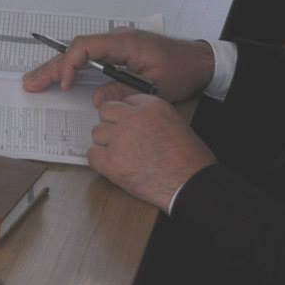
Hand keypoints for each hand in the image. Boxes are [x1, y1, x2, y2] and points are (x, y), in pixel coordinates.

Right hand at [22, 28, 214, 102]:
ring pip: (79, 54)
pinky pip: (89, 58)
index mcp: (124, 43)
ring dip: (58, 68)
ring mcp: (115, 45)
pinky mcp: (117, 53)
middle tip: (29, 83)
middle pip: (76, 51)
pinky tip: (61, 79)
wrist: (200, 61)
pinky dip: (72, 68)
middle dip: (52, 68)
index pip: (85, 47)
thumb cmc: (181, 71)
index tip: (64, 85)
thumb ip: (124, 91)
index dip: (70, 65)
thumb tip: (96, 100)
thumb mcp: (155, 87)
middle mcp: (116, 39)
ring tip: (36, 81)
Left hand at [87, 93, 215, 209]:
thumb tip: (132, 119)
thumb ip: (150, 116)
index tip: (126, 123)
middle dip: (112, 125)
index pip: (124, 101)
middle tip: (122, 140)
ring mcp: (120, 139)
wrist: (192, 184)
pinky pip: (92, 155)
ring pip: (98, 133)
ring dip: (106, 143)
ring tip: (122, 155)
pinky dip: (100, 161)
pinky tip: (112, 165)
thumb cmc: (190, 159)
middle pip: (106, 112)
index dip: (125, 115)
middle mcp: (133, 118)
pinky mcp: (112, 161)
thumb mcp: (174, 122)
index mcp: (151, 106)